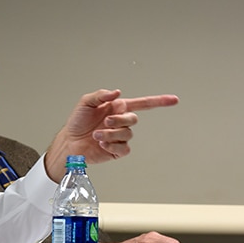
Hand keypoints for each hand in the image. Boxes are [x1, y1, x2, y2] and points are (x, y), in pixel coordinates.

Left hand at [44, 89, 178, 180]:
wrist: (69, 142)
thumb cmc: (76, 122)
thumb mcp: (86, 103)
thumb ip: (101, 95)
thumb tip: (116, 92)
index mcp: (116, 108)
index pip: (142, 104)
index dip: (159, 102)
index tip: (174, 100)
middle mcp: (120, 122)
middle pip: (133, 119)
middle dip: (119, 120)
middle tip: (104, 122)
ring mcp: (119, 136)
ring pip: (127, 134)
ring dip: (111, 134)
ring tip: (96, 135)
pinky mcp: (116, 150)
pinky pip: (124, 148)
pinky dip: (112, 145)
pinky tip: (102, 144)